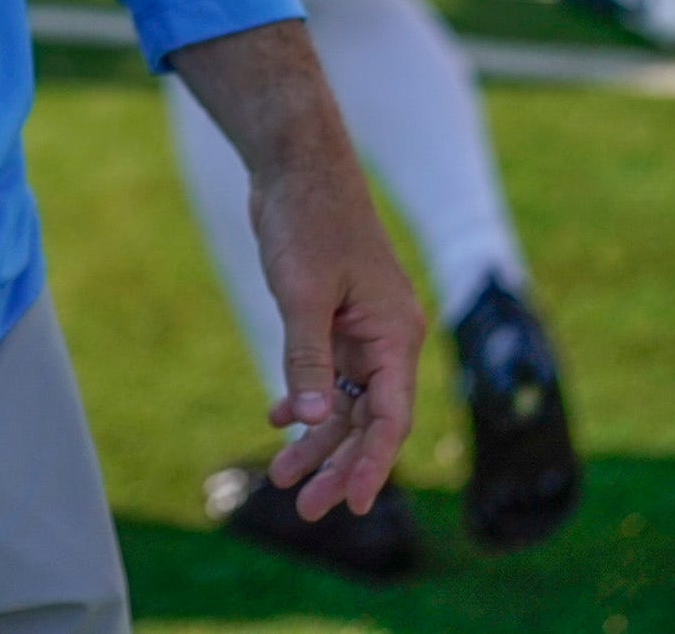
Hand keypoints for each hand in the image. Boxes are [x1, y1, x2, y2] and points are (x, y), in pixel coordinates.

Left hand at [167, 19, 419, 517]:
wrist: (294, 165)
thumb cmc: (307, 222)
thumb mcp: (302, 295)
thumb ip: (308, 359)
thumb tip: (317, 422)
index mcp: (395, 335)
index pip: (390, 418)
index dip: (372, 465)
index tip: (350, 505)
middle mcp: (386, 338)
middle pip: (369, 420)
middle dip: (338, 464)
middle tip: (305, 508)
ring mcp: (361, 329)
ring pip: (346, 402)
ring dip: (317, 439)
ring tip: (280, 478)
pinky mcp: (334, 317)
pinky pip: (328, 375)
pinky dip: (306, 399)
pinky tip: (280, 417)